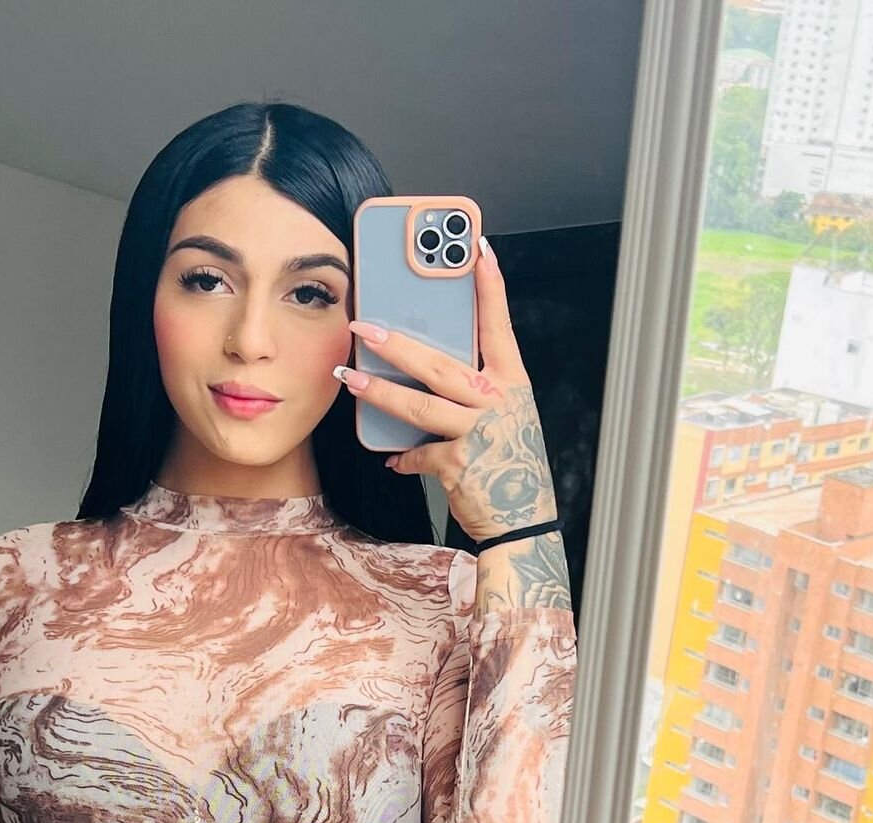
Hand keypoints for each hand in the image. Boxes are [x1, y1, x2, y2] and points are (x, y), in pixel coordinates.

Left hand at [339, 239, 557, 544]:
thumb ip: (475, 393)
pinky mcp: (457, 464)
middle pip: (439, 364)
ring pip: (418, 404)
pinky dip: (403, 457)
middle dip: (396, 344)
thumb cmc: (512, 469)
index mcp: (512, 386)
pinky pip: (417, 453)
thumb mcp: (507, 421)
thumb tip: (432, 373)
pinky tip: (391, 458)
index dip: (490, 288)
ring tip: (348, 376)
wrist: (523, 523)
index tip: (477, 250)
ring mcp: (477, 434)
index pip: (500, 327)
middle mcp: (497, 404)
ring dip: (378, 390)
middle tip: (363, 326)